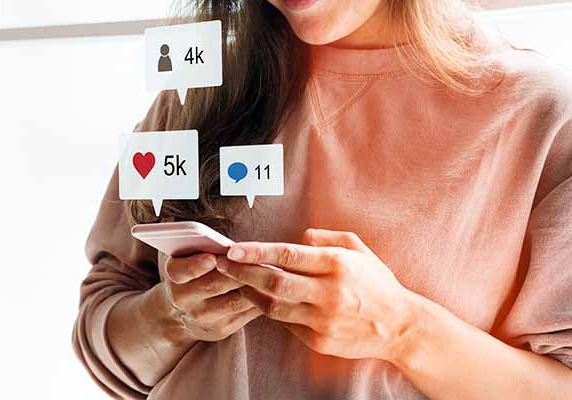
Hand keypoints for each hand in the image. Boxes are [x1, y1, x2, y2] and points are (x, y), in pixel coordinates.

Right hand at [159, 253, 262, 342]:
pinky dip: (261, 299)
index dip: (196, 265)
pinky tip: (272, 288)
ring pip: (234, 301)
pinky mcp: (221, 329)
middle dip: (239, 271)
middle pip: (214, 284)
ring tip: (273, 271)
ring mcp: (203, 317)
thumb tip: (232, 244)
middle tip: (260, 257)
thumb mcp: (186, 258)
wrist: (181, 315)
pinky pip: (245, 313)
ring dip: (255, 286)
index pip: (181, 271)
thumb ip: (201, 247)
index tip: (211, 258)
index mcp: (174, 276)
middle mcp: (184, 299)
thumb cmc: (192, 274)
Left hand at [215, 229, 417, 360]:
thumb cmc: (376, 282)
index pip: (287, 255)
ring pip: (274, 306)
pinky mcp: (319, 340)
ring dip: (250, 292)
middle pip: (274, 281)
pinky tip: (260, 299)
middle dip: (242, 272)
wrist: (398, 325)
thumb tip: (298, 236)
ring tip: (236, 281)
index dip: (256, 252)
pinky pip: (285, 324)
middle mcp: (329, 292)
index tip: (233, 249)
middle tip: (222, 264)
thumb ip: (326, 238)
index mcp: (337, 264)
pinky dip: (270, 310)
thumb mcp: (358, 249)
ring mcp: (323, 320)